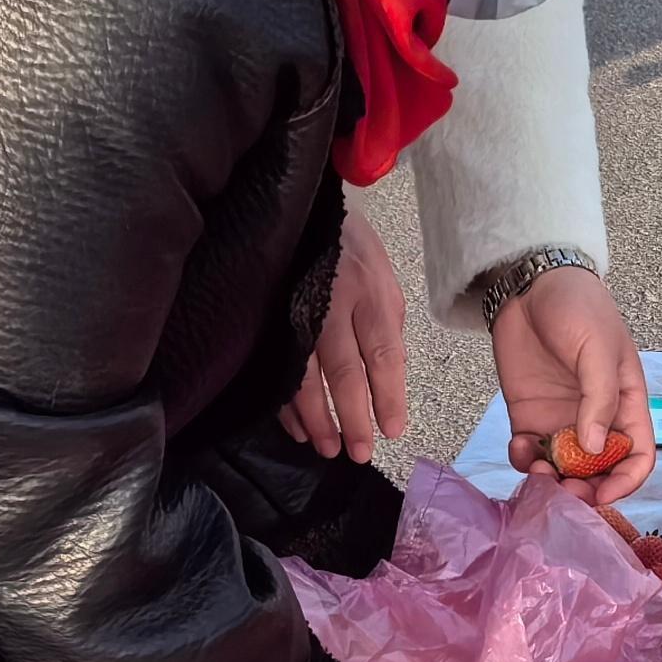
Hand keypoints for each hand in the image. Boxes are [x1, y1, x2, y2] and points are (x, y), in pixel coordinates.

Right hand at [282, 213, 410, 462]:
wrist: (300, 209)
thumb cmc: (349, 250)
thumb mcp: (383, 279)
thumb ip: (386, 327)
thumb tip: (389, 379)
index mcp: (370, 293)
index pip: (383, 354)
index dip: (388, 396)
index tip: (392, 430)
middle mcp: (333, 303)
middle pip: (344, 371)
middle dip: (352, 417)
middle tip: (359, 452)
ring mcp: (297, 310)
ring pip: (305, 374)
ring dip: (316, 417)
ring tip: (326, 447)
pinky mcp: (270, 317)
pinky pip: (278, 366)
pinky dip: (287, 401)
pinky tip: (296, 426)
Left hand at [495, 263, 652, 503]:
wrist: (529, 284)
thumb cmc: (578, 308)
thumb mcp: (597, 349)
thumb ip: (599, 399)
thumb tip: (595, 449)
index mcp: (626, 404)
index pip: (638, 456)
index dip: (625, 481)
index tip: (602, 494)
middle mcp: (597, 419)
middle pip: (600, 471)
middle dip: (585, 488)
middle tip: (564, 492)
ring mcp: (562, 420)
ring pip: (564, 470)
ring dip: (553, 481)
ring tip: (538, 474)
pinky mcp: (530, 417)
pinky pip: (531, 454)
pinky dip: (525, 461)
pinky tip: (520, 449)